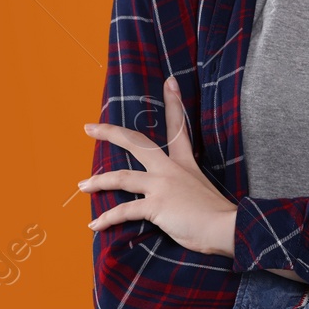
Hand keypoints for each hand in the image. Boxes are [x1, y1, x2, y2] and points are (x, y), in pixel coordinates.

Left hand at [79, 76, 238, 256]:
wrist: (225, 227)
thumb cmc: (217, 215)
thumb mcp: (202, 190)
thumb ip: (186, 188)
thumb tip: (174, 197)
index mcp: (184, 162)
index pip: (178, 126)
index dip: (174, 102)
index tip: (170, 81)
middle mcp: (170, 169)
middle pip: (136, 142)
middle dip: (110, 133)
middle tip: (89, 127)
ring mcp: (162, 185)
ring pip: (121, 177)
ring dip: (99, 182)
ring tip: (82, 186)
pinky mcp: (156, 206)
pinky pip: (124, 210)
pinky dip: (107, 219)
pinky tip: (95, 225)